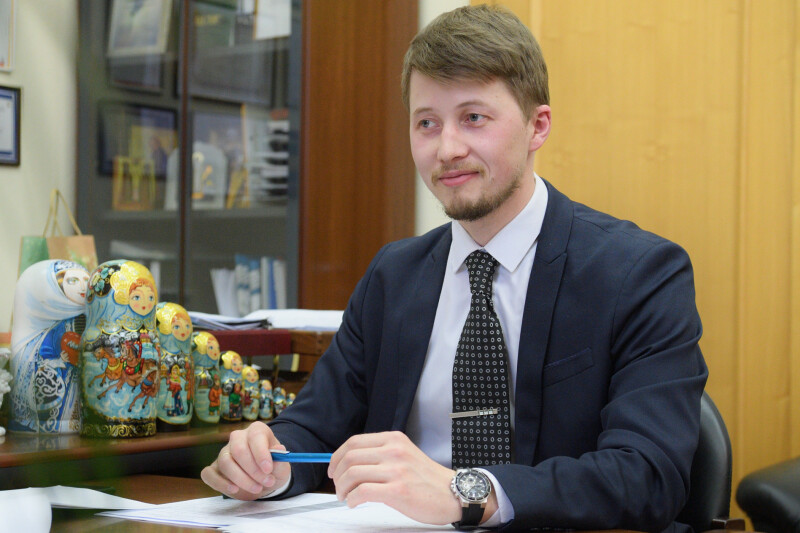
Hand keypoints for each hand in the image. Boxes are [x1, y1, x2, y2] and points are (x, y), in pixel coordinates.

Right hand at [200, 421, 290, 499]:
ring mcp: (224, 452)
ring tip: (257, 489)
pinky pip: (208, 473)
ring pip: (225, 462)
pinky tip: (234, 490)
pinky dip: (220, 483)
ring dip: (241, 479)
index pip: (255, 436)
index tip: (268, 470)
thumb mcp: (282, 466)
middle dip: (253, 470)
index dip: (261, 453)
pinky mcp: (214, 468)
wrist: (264, 480)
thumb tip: (279, 449)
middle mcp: (238, 438)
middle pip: (239, 450)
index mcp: (256, 431)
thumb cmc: (273, 469)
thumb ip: (280, 459)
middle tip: (267, 482)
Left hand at [328, 431, 495, 524]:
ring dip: (342, 488)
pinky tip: (354, 503)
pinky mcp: (398, 490)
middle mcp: (394, 451)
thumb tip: (350, 462)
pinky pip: (362, 492)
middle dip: (337, 474)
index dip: (337, 456)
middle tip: (337, 486)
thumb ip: (382, 454)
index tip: (333, 468)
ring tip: (345, 496)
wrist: (453, 494)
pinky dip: (352, 499)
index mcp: (394, 439)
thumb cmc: (427, 479)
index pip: (354, 442)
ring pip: (353, 474)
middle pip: (350, 457)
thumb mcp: (405, 455)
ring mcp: (396, 470)